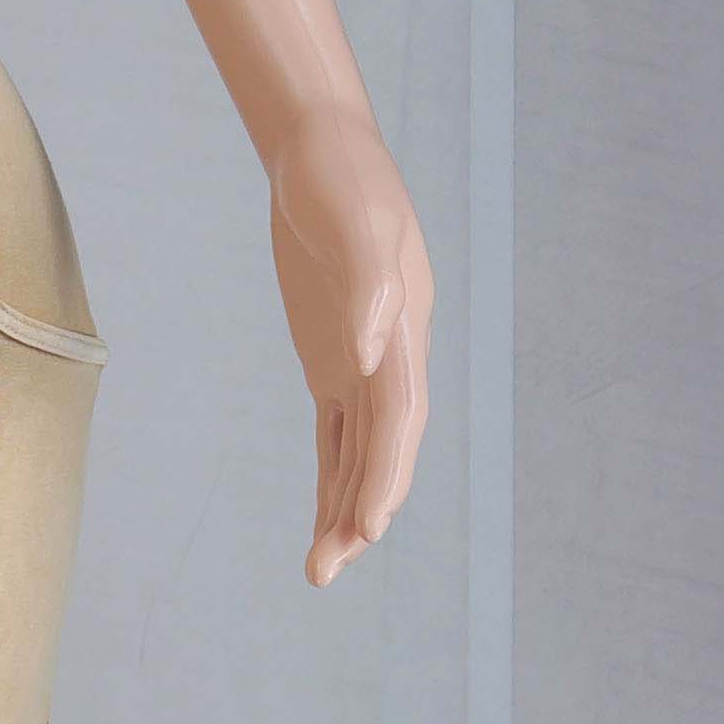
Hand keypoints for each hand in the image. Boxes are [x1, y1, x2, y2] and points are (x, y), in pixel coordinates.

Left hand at [267, 102, 430, 587]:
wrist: (325, 153)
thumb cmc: (343, 179)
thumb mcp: (355, 220)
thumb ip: (368, 286)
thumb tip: (368, 354)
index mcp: (403, 328)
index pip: (400, 417)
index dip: (387, 473)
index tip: (369, 525)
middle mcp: (390, 356)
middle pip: (382, 450)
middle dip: (361, 510)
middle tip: (327, 569)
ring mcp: (363, 362)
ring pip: (358, 454)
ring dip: (343, 510)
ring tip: (320, 570)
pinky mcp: (332, 362)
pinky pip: (336, 436)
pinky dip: (332, 479)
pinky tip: (324, 522)